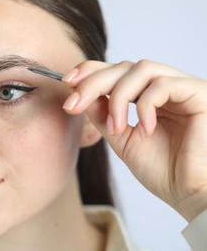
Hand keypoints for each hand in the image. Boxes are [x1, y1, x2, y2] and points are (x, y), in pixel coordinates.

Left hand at [63, 60, 206, 221]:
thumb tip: (81, 94)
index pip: (117, 71)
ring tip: (115, 127)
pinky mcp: (199, 93)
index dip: (91, 71)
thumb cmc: (163, 171)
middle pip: (124, 66)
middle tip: (73, 104)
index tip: (67, 82)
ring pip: (141, 69)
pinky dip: (145, 107)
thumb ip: (104, 115)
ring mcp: (182, 88)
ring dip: (118, 97)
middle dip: (93, 83)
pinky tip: (145, 130)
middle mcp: (165, 88)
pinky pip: (163, 85)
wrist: (190, 194)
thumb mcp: (122, 139)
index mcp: (147, 97)